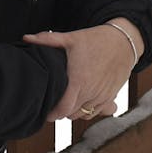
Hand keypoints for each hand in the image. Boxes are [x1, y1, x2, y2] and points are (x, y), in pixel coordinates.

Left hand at [24, 19, 140, 121]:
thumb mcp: (72, 38)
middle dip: (59, 111)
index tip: (45, 109)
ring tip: (66, 100)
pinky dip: (86, 110)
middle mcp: (91, 92)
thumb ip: (48, 40)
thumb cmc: (97, 40)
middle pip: (70, 114)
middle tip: (52, 102)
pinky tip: (81, 99)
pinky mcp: (110, 97)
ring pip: (82, 115)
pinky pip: (95, 112)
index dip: (51, 113)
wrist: (124, 42)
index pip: (62, 109)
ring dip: (73, 110)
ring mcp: (102, 97)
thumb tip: (26, 38)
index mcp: (79, 81)